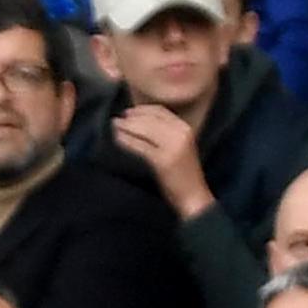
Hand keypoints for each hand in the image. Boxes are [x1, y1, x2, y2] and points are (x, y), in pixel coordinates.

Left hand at [112, 103, 215, 221]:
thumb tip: (140, 120)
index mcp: (185, 128)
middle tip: (117, 120)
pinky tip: (118, 139)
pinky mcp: (162, 160)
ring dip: (126, 127)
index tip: (129, 112)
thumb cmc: (184, 174)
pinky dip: (126, 140)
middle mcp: (180, 134)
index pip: (160, 111)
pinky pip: (139, 146)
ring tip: (114, 126)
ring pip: (143, 130)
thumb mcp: (180, 147)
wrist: (194, 197)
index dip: (142, 109)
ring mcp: (171, 147)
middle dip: (130, 118)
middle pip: (149, 119)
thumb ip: (167, 133)